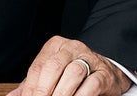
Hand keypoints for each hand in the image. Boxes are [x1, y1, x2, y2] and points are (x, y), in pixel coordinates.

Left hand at [8, 36, 131, 95]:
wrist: (106, 73)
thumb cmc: (72, 75)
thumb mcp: (51, 77)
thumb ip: (32, 85)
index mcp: (55, 46)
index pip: (38, 66)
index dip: (30, 87)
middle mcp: (72, 47)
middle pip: (54, 66)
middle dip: (44, 89)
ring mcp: (90, 58)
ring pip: (74, 73)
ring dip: (62, 93)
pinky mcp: (104, 72)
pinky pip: (92, 84)